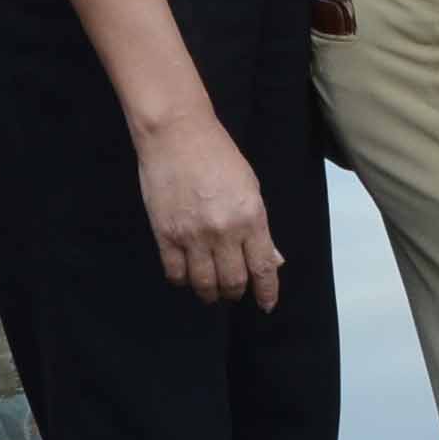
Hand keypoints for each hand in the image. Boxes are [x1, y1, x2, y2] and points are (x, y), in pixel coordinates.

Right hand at [136, 113, 282, 308]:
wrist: (177, 134)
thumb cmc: (218, 155)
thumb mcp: (250, 187)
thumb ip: (260, 228)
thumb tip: (273, 259)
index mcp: (251, 218)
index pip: (263, 268)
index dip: (267, 292)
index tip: (266, 304)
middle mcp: (223, 231)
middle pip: (233, 281)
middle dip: (236, 292)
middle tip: (234, 292)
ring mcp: (192, 235)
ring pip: (204, 283)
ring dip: (210, 293)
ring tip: (211, 290)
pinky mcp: (165, 234)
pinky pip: (175, 272)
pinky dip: (183, 281)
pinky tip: (187, 276)